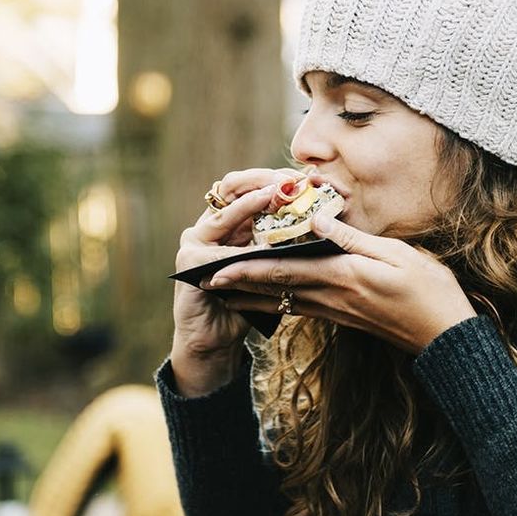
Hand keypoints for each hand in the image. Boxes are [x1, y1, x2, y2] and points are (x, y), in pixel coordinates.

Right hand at [172, 168, 302, 395]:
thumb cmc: (249, 302)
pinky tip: (263, 243)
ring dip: (251, 202)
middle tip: (290, 179)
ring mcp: (198, 238)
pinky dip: (242, 246)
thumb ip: (288, 242)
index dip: (278, 177)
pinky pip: (220, 249)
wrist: (216, 339)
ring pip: (226, 210)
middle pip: (235, 185)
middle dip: (263, 179)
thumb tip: (327, 220)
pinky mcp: (189, 260)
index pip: (252, 183)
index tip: (308, 176)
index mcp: (233, 219)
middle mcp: (213, 223)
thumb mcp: (274, 266)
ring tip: (274, 193)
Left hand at [201, 213, 477, 353]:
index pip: (283, 270)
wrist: (445, 336)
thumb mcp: (396, 255)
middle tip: (203, 281)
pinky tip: (265, 301)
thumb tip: (315, 217)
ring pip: (283, 301)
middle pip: (274, 289)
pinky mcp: (344, 318)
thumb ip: (352, 238)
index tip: (214, 270)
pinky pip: (300, 309)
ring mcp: (336, 312)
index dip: (246, 269)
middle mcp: (331, 298)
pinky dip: (276, 303)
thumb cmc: (428, 291)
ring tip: (223, 290)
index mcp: (340, 277)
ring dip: (251, 295)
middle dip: (237, 284)